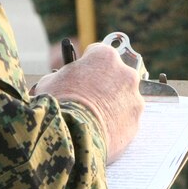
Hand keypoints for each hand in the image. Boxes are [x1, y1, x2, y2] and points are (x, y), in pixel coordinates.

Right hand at [34, 42, 143, 161]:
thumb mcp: (51, 81)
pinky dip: (116, 124)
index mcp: (105, 56)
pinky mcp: (136, 120)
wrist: (72, 134)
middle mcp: (125, 72)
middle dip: (104, 85)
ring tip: (93, 119)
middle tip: (89, 98)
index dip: (87, 66)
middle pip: (115, 75)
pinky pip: (125, 120)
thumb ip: (63, 76)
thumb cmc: (59, 103)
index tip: (81, 75)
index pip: (97, 54)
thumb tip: (60, 80)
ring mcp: (134, 97)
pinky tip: (100, 130)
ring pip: (123, 98)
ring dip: (112, 105)